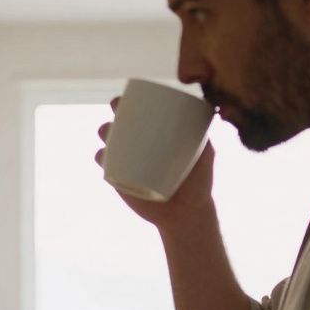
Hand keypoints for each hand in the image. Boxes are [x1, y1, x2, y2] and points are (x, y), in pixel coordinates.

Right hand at [95, 97, 218, 234]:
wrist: (187, 213)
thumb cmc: (198, 181)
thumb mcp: (206, 155)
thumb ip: (205, 135)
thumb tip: (208, 110)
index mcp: (155, 134)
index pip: (139, 112)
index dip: (129, 101)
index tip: (128, 97)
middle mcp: (138, 145)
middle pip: (120, 123)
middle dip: (114, 113)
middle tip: (118, 112)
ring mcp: (126, 162)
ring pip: (108, 142)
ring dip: (104, 133)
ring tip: (110, 133)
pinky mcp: (119, 180)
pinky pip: (104, 166)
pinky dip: (101, 158)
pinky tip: (103, 155)